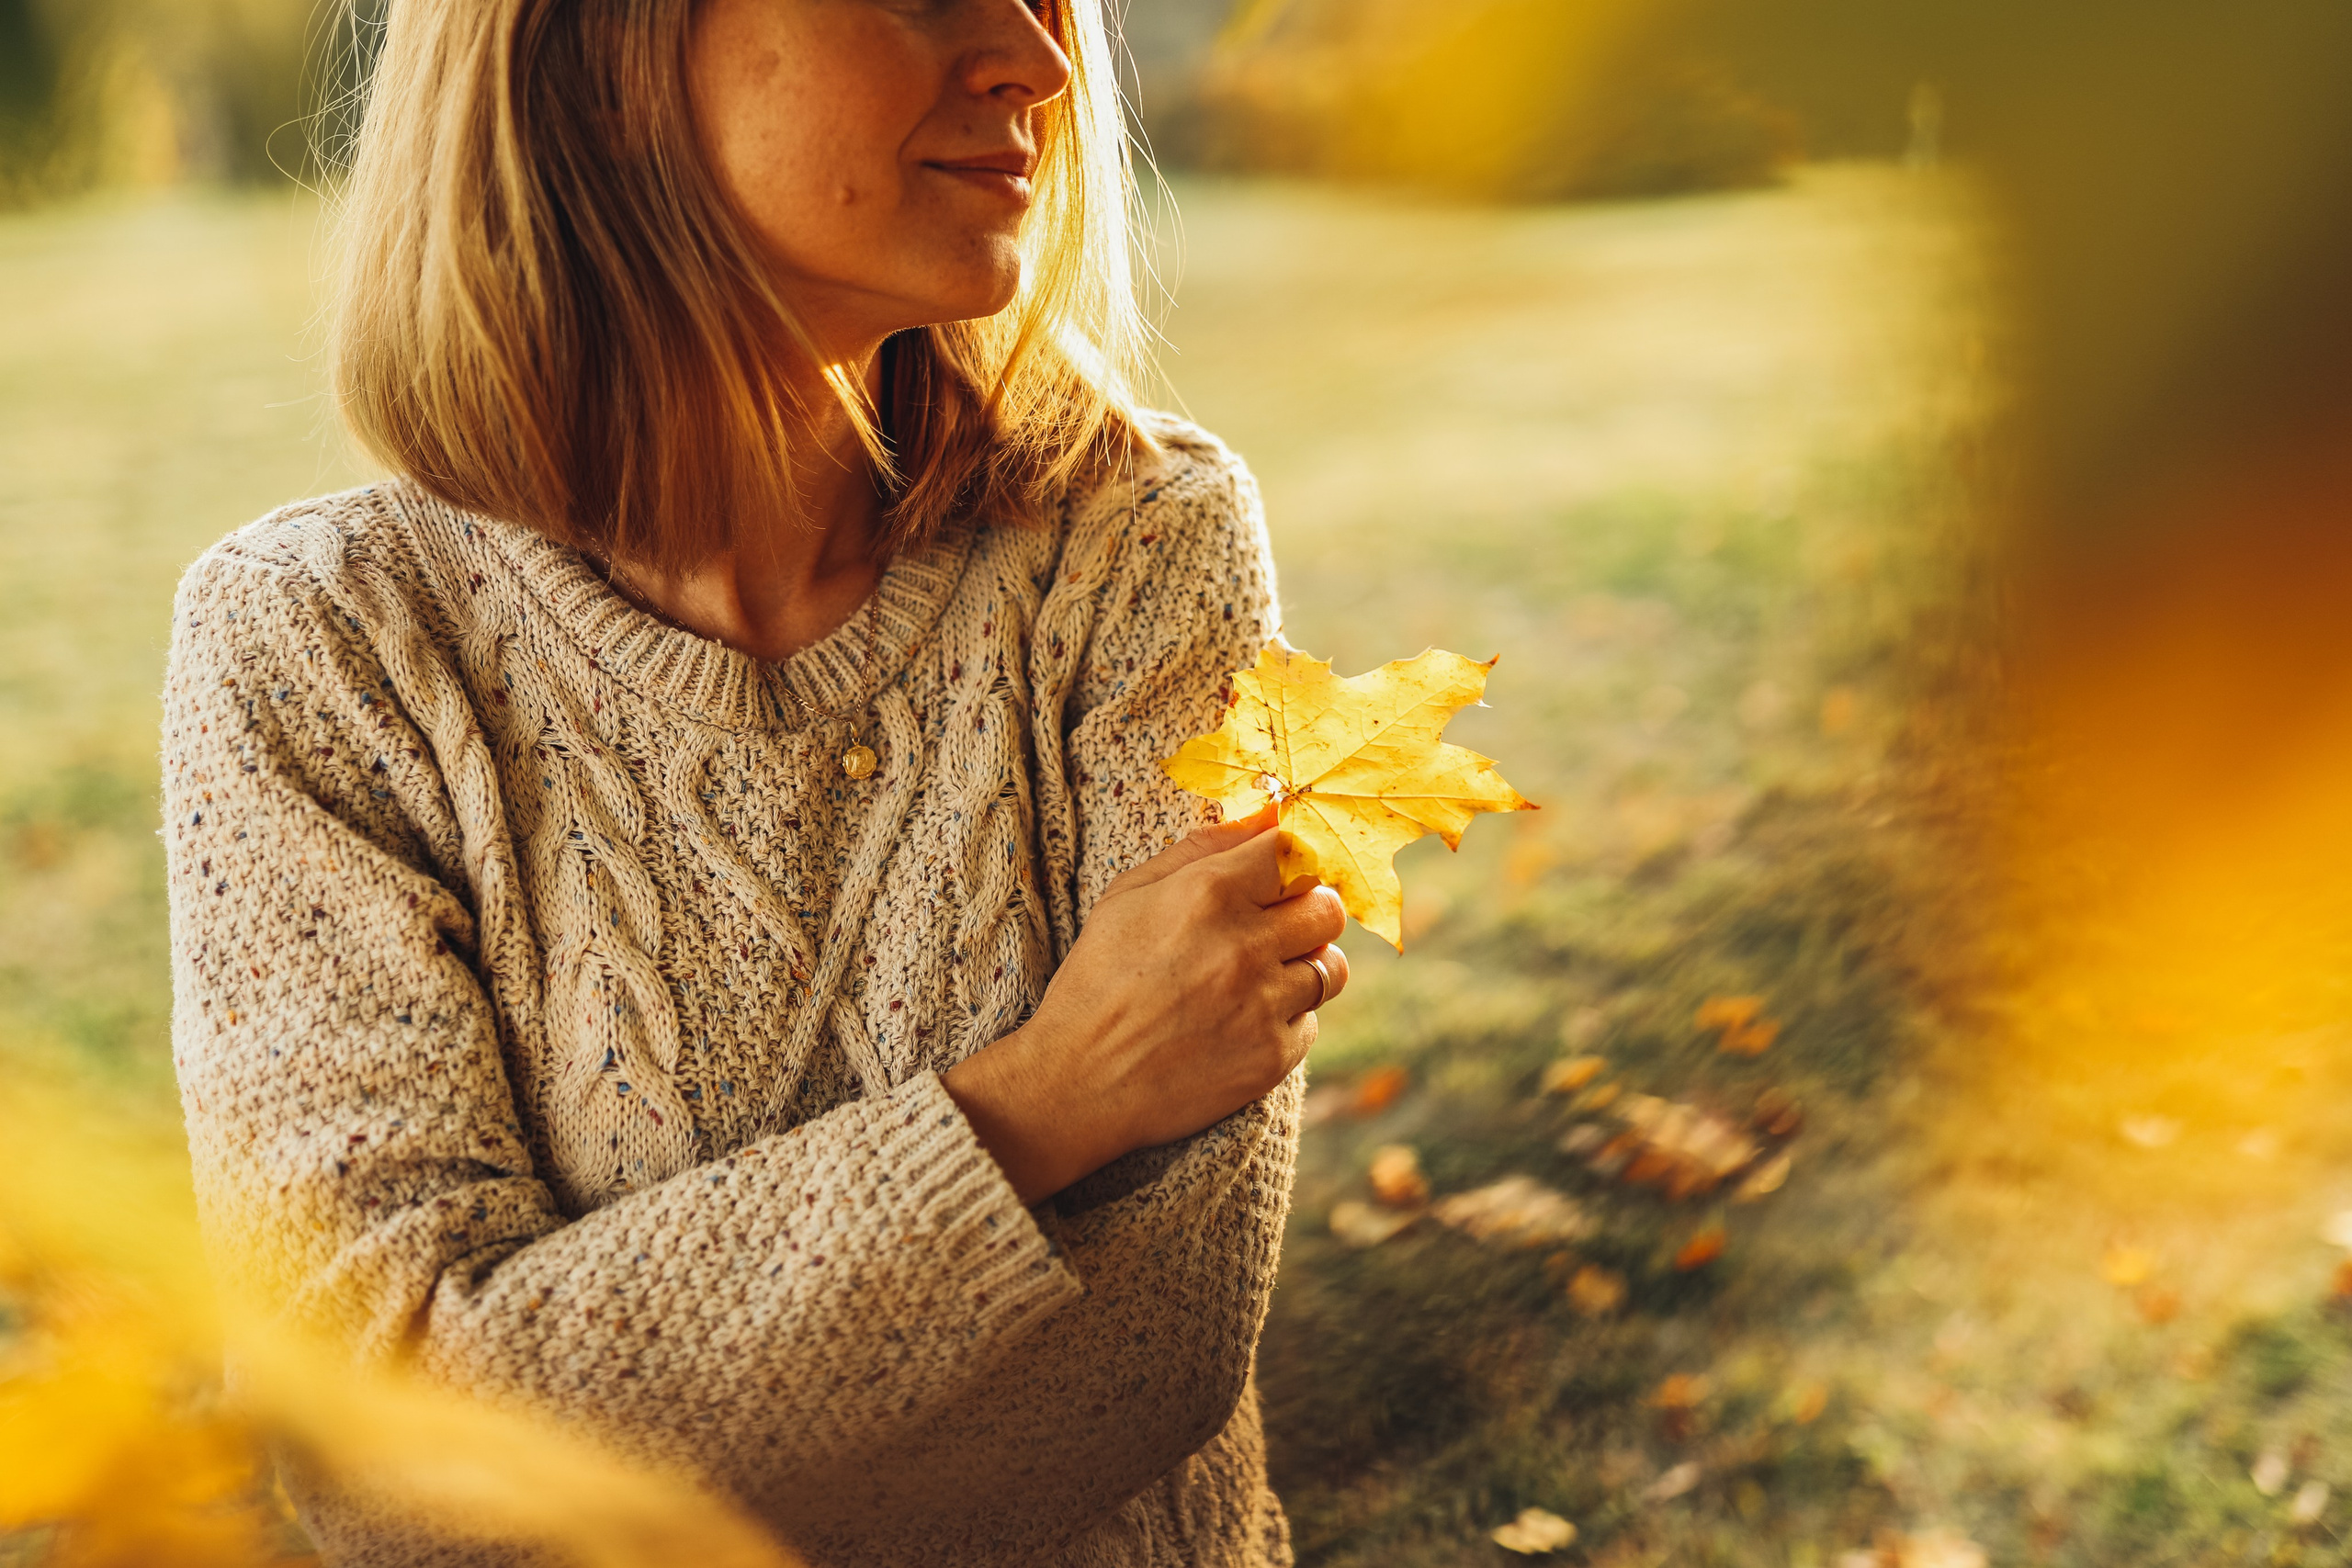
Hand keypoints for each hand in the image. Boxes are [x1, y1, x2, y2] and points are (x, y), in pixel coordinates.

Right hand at [942, 806, 1348, 1201]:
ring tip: (1264, 975)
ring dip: (1306, 965)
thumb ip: (1200, 848)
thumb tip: (1263, 815)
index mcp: (1208, 894)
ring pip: (1331, 967)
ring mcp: (1262, 1005)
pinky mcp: (1271, 1057)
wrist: (1078, 1082)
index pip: (1294, 852)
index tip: (1281, 876)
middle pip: (1329, 908)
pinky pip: (1310, 1022)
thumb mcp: (1128, 895)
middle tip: (1279, 924)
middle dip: (1311, 909)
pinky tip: (1241, 1022)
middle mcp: (1245, 947)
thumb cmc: (1098, 978)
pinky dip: (1285, 1019)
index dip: (1293, 861)